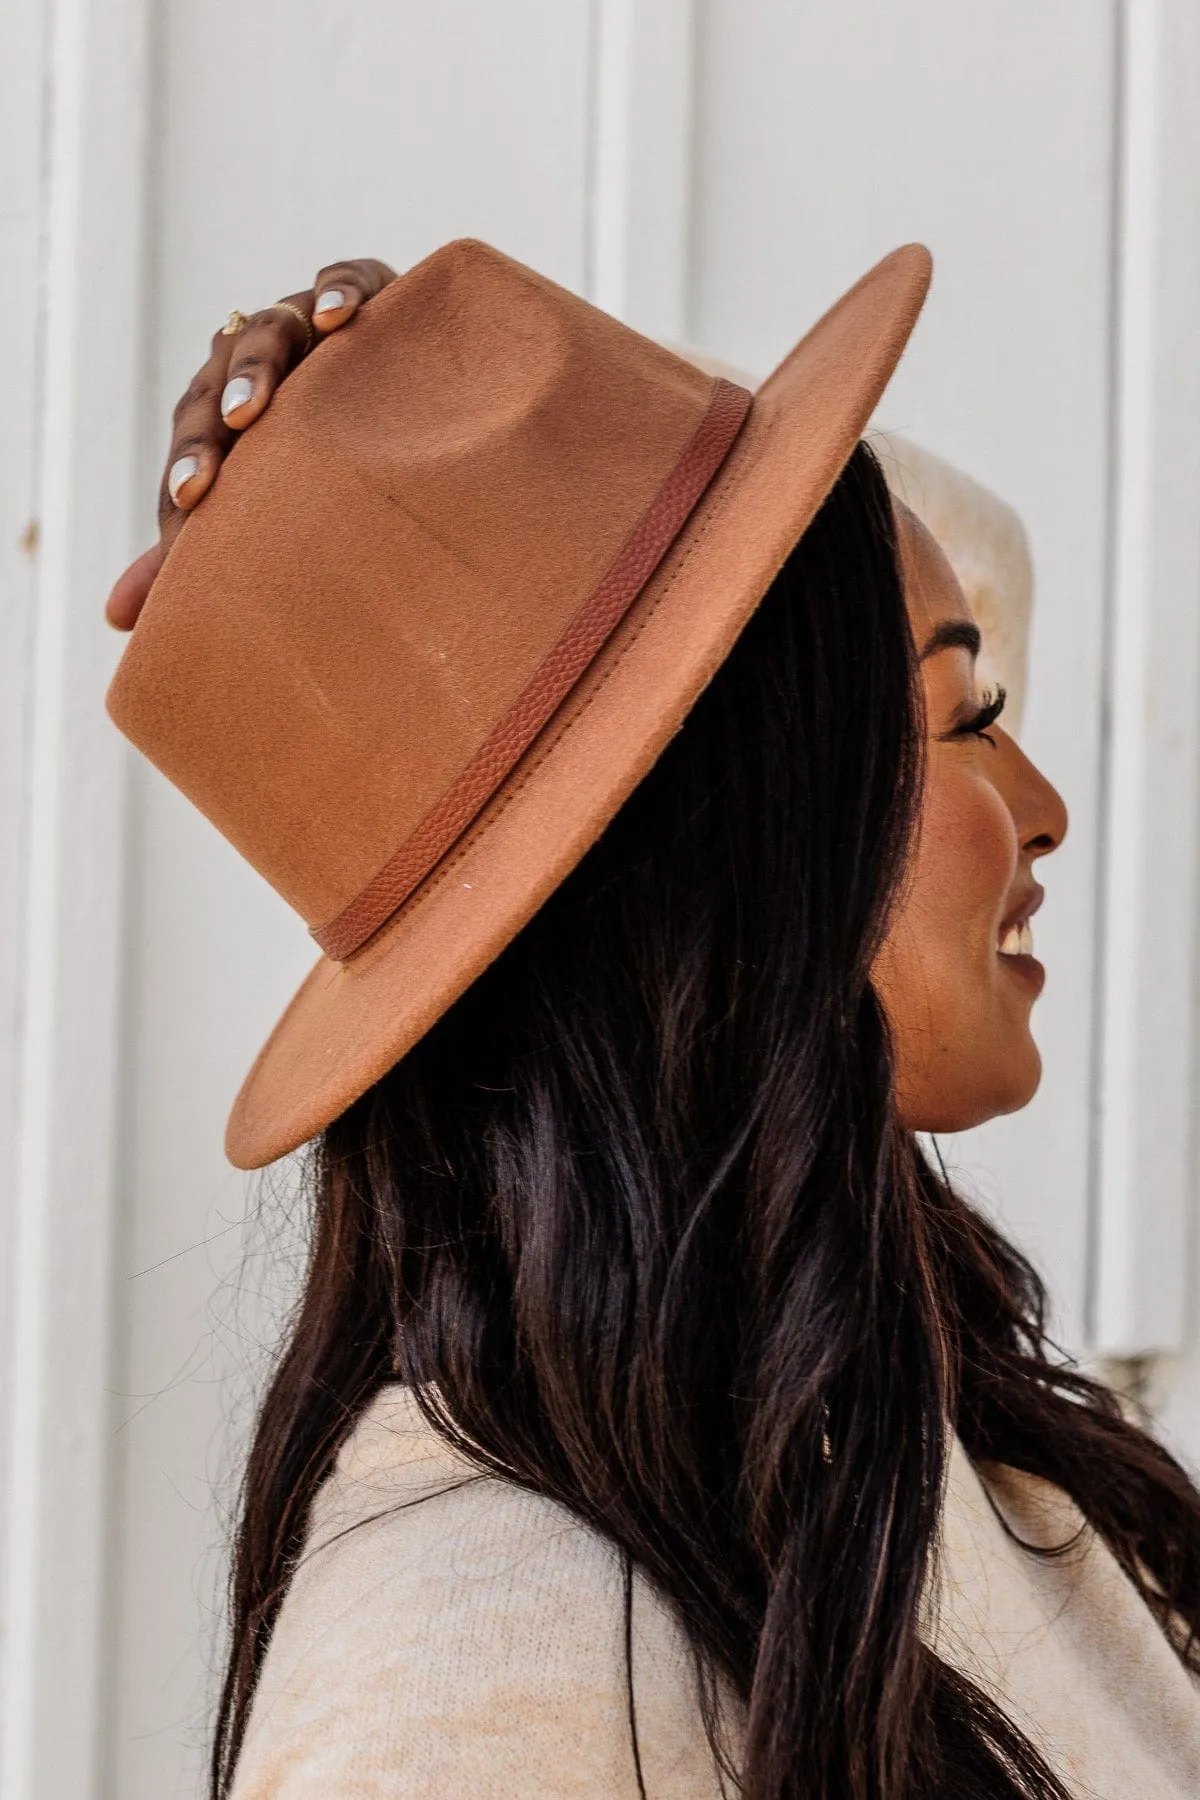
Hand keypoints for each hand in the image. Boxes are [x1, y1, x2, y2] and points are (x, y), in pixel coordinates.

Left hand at [105, 257, 396, 629]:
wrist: (433, 403)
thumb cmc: (343, 472)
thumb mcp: (277, 512)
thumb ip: (201, 554)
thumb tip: (119, 618)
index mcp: (236, 404)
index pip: (197, 430)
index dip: (187, 467)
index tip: (185, 514)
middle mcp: (268, 358)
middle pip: (220, 379)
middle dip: (208, 430)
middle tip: (204, 485)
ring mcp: (316, 323)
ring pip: (271, 326)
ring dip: (255, 367)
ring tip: (250, 413)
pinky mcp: (376, 290)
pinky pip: (351, 275)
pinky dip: (340, 289)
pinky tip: (337, 317)